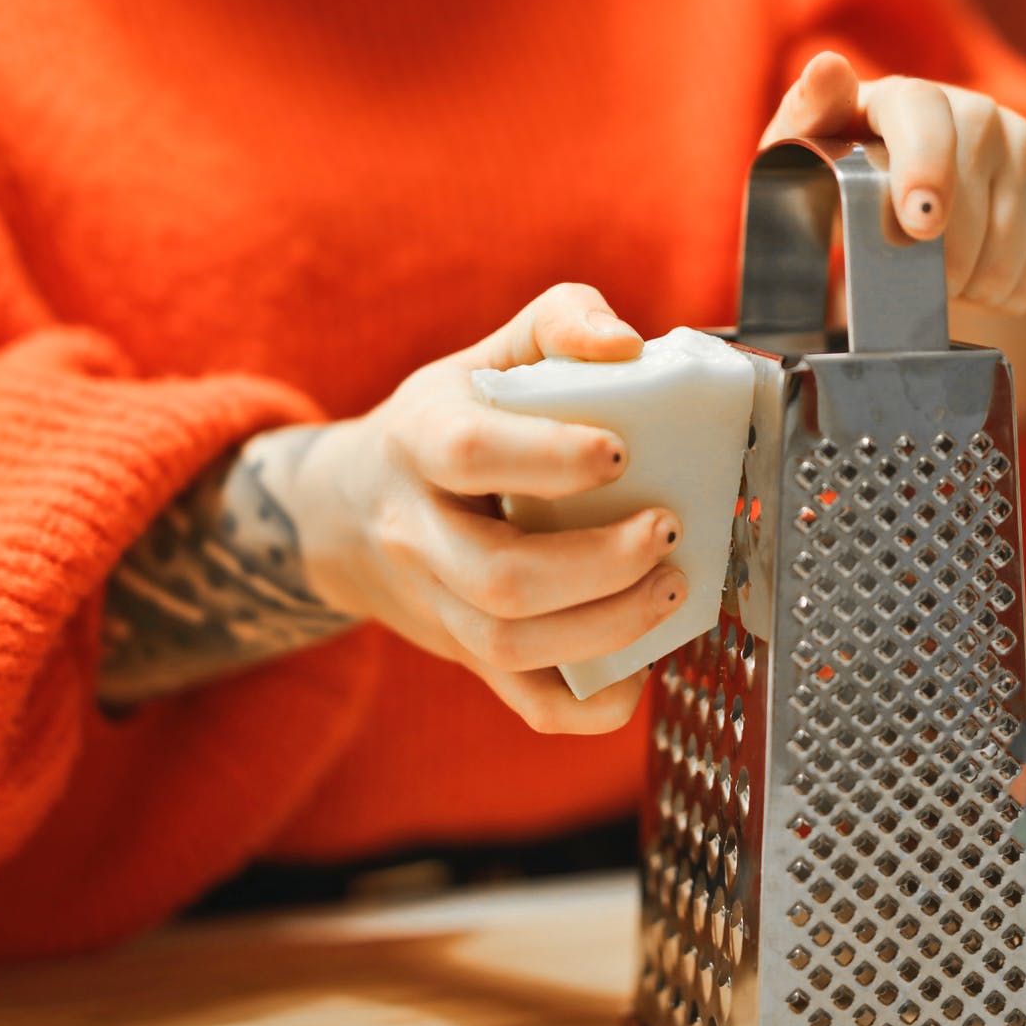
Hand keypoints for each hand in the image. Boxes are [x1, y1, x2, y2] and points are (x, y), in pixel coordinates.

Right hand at [279, 284, 683, 733]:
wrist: (353, 513)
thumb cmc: (446, 422)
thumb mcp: (487, 355)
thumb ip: (558, 321)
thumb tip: (625, 345)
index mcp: (420, 441)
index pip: (470, 453)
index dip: (548, 457)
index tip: (619, 451)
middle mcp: (419, 532)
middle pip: (499, 575)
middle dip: (599, 563)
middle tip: (667, 530)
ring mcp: (440, 605)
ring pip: (511, 644)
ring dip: (606, 628)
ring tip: (672, 588)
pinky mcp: (469, 657)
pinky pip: (526, 703)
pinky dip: (590, 704)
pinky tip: (640, 671)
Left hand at [762, 51, 1025, 318]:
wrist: (892, 215)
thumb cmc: (838, 181)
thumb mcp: (803, 156)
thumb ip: (807, 115)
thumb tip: (828, 67)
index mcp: (902, 98)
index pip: (925, 113)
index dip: (928, 167)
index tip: (920, 226)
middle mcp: (973, 109)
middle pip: (975, 181)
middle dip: (947, 252)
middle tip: (916, 284)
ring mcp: (1023, 141)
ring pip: (1013, 229)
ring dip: (977, 278)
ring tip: (943, 284)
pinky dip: (1013, 287)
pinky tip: (982, 284)